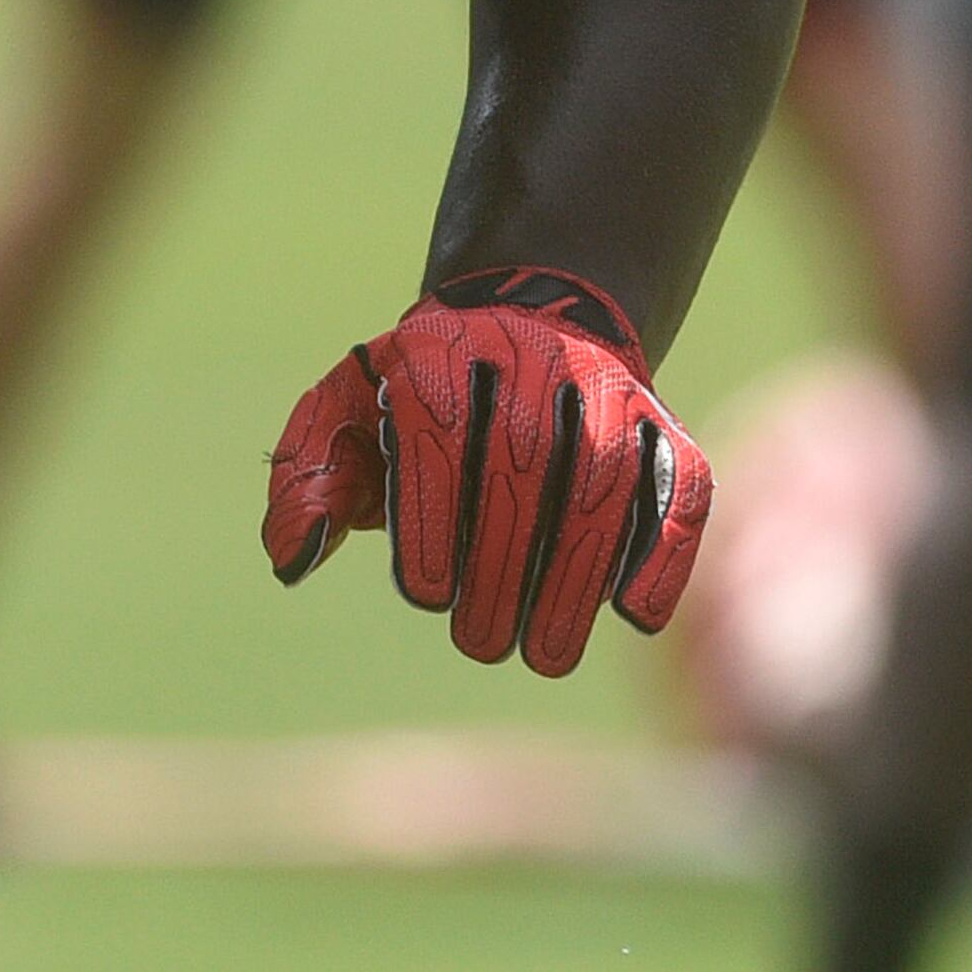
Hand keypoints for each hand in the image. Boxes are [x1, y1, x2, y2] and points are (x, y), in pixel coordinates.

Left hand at [262, 266, 710, 675]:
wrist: (519, 315)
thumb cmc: (415, 393)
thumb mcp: (344, 411)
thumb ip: (307, 478)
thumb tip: (292, 558)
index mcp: (437, 357)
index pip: (438, 438)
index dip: (434, 520)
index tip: (426, 596)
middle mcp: (529, 362)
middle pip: (526, 466)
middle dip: (505, 564)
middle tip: (483, 644)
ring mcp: (605, 391)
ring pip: (604, 481)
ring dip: (579, 575)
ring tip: (547, 656)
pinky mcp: (661, 422)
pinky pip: (679, 484)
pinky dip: (665, 549)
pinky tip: (633, 616)